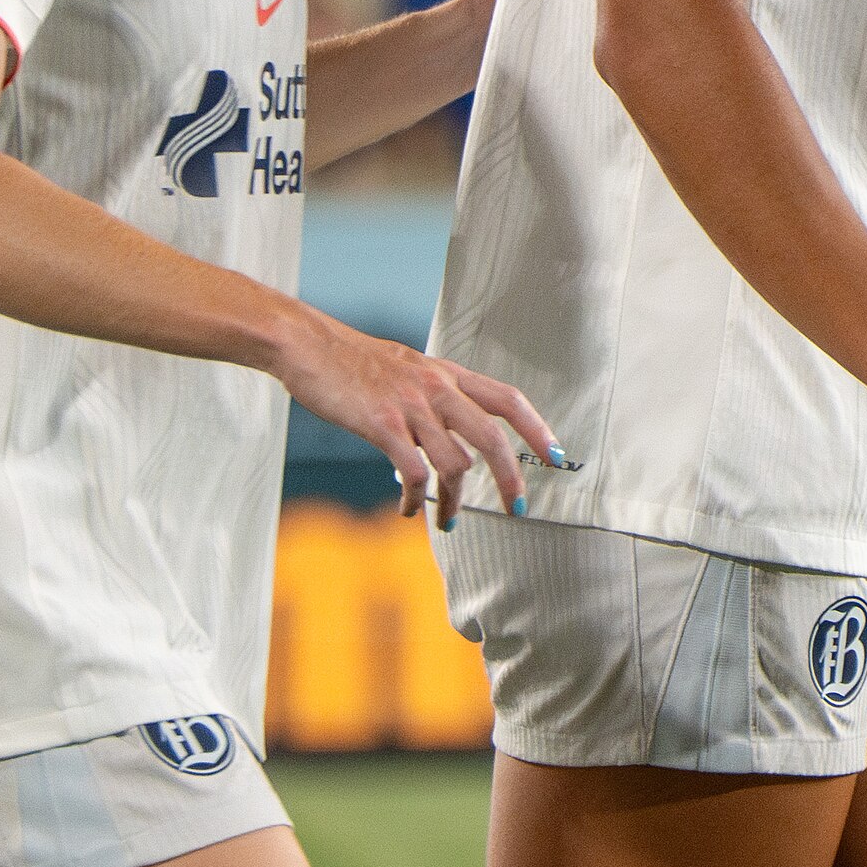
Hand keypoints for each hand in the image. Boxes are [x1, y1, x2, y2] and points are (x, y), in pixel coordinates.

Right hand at [268, 303, 562, 528]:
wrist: (309, 346)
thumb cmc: (355, 362)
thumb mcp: (408, 368)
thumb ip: (436, 393)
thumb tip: (457, 432)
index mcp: (447, 373)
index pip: (507, 400)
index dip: (538, 429)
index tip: (557, 458)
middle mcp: (436, 387)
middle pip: (491, 439)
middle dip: (510, 479)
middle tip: (518, 510)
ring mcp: (410, 406)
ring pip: (453, 464)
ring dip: (453, 501)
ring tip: (445, 520)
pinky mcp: (382, 425)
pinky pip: (413, 473)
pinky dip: (415, 500)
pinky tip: (407, 510)